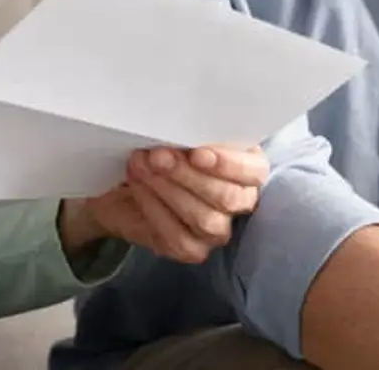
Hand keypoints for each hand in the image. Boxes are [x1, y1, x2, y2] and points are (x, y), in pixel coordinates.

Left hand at [59, 145, 268, 263]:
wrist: (125, 178)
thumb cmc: (161, 149)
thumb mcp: (178, 133)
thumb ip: (190, 132)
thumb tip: (182, 128)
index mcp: (247, 167)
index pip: (254, 171)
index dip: (229, 164)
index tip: (197, 153)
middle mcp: (239, 200)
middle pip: (229, 198)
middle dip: (189, 176)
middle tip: (158, 156)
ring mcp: (217, 229)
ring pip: (206, 220)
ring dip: (169, 191)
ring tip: (141, 167)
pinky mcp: (192, 249)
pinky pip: (180, 238)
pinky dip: (155, 210)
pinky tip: (139, 188)